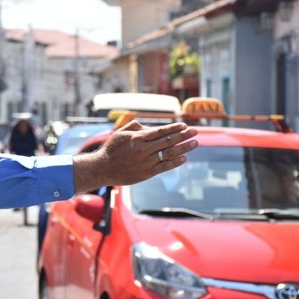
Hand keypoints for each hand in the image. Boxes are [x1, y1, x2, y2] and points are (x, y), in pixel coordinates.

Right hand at [73, 120, 197, 190]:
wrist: (103, 168)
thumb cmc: (111, 149)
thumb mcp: (120, 133)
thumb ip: (134, 126)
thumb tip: (147, 125)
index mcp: (138, 138)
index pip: (161, 131)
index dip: (174, 128)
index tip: (185, 126)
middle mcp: (144, 149)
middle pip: (168, 141)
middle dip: (184, 135)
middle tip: (195, 132)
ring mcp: (146, 162)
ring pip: (169, 153)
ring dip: (184, 148)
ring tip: (194, 143)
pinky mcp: (146, 173)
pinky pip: (164, 167)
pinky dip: (175, 162)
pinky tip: (184, 158)